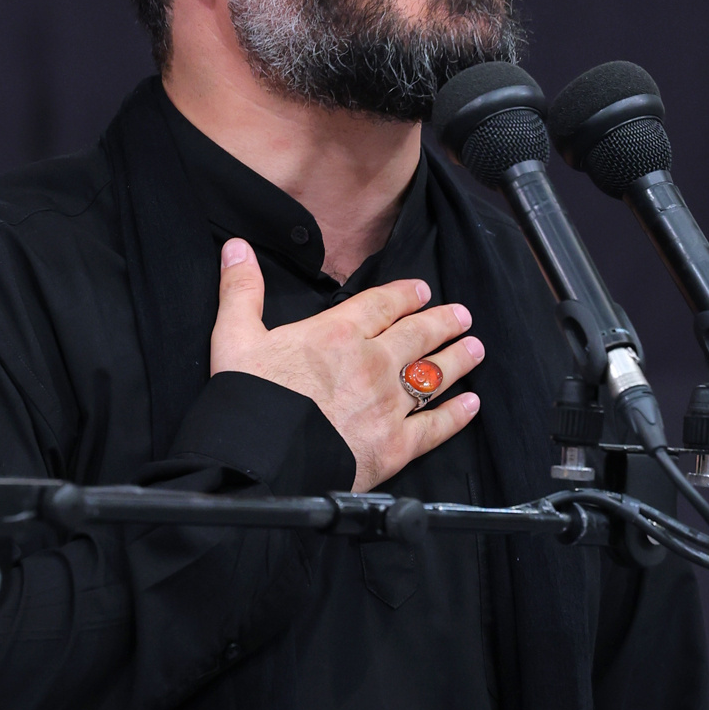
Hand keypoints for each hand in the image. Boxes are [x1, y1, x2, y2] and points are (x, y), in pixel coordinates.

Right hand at [210, 238, 481, 492]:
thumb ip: (241, 291)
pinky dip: (457, 415)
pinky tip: (471, 404)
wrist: (259, 461)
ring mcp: (388, 405)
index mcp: (337, 333)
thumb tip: (236, 248)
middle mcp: (372, 363)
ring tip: (475, 348)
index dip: (406, 295)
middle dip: (443, 322)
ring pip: (434, 375)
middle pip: (418, 335)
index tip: (422, 290)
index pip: (382, 304)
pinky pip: (435, 427)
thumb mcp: (233, 337)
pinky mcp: (394, 446)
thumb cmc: (247, 400)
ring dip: (458, 360)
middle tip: (462, 315)